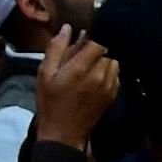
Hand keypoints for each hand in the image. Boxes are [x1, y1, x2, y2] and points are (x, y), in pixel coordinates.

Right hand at [26, 28, 114, 152]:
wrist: (64, 133)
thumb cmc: (50, 102)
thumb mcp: (44, 75)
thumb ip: (56, 49)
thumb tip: (68, 28)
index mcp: (80, 68)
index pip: (98, 41)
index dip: (92, 38)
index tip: (83, 41)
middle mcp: (100, 74)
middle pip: (107, 50)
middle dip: (96, 50)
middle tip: (82, 58)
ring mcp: (110, 84)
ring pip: (113, 60)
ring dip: (103, 60)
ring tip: (89, 68)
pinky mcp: (115, 92)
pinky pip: (116, 73)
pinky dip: (108, 72)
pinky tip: (95, 79)